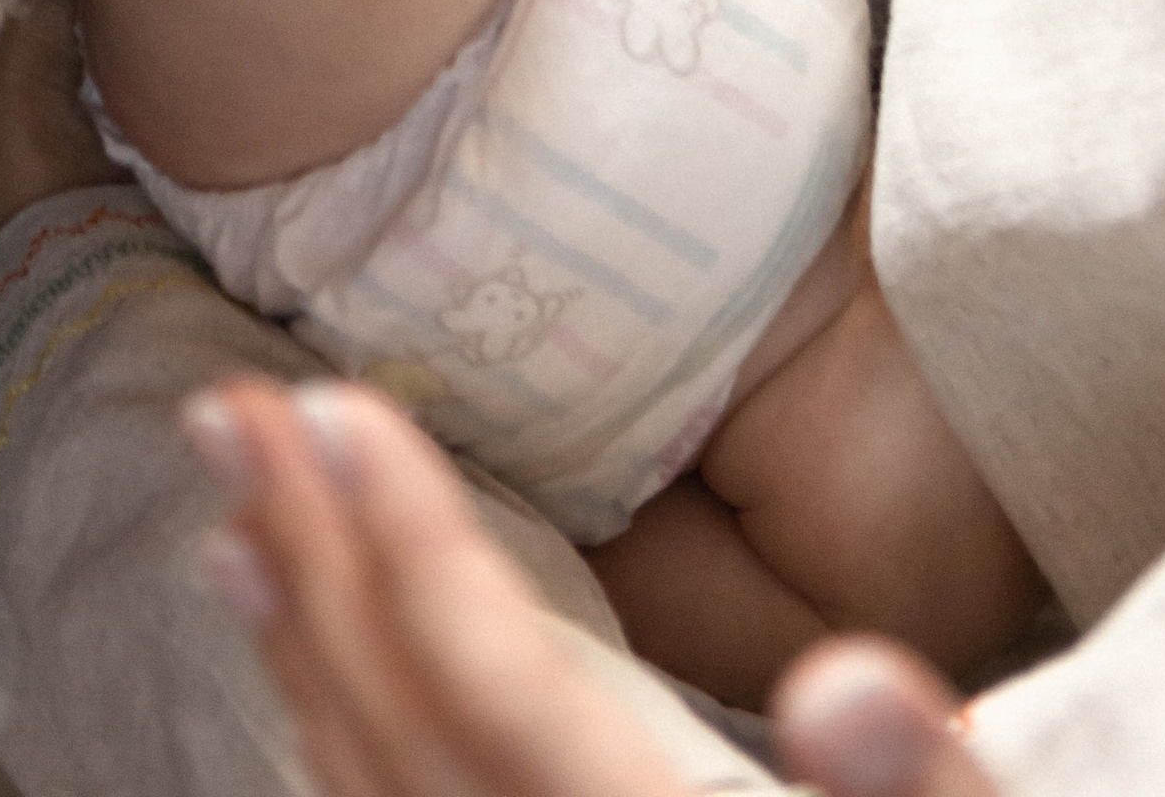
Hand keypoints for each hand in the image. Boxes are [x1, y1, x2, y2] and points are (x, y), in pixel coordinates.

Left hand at [182, 380, 1003, 796]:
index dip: (413, 549)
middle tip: (229, 410)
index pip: (500, 703)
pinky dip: (336, 764)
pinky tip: (313, 704)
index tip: (336, 407)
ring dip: (301, 655)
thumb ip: (935, 795)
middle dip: (315, 564)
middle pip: (403, 741)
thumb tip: (850, 684)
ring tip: (236, 522)